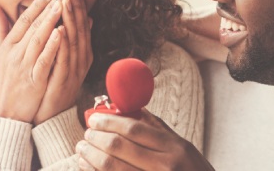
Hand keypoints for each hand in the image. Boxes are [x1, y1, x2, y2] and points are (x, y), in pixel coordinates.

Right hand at [0, 0, 65, 121]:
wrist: (4, 112)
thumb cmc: (2, 82)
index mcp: (7, 46)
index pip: (22, 21)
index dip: (36, 5)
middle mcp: (14, 54)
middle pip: (32, 27)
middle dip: (47, 8)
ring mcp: (23, 67)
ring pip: (38, 40)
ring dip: (50, 22)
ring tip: (62, 6)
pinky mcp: (33, 80)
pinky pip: (43, 60)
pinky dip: (52, 46)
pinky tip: (61, 33)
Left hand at [33, 0, 93, 124]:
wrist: (50, 115)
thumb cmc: (53, 85)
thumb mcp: (62, 59)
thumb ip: (70, 40)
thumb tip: (84, 19)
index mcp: (80, 53)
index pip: (80, 25)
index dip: (77, 6)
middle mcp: (80, 59)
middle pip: (80, 29)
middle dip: (75, 7)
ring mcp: (74, 70)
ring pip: (74, 40)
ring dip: (70, 20)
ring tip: (65, 2)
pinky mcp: (65, 80)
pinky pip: (65, 59)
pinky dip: (63, 44)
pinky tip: (61, 30)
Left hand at [76, 109, 213, 170]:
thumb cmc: (191, 170)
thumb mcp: (182, 147)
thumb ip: (156, 128)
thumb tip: (129, 108)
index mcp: (174, 148)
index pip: (134, 129)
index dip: (109, 121)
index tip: (94, 119)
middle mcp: (165, 166)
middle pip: (119, 147)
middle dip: (96, 138)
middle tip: (87, 133)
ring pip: (111, 167)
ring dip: (90, 156)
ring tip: (82, 148)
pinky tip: (87, 165)